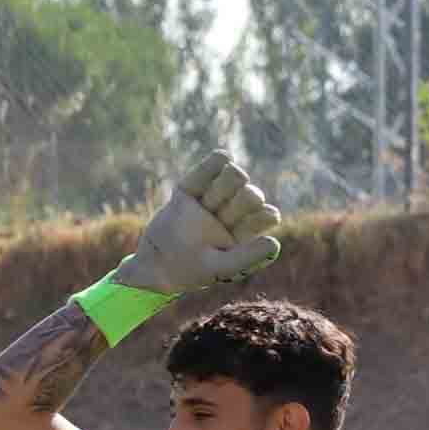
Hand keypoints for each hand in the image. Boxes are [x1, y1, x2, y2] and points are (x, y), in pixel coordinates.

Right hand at [118, 151, 285, 297]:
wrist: (153, 266)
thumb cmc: (190, 272)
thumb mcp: (219, 268)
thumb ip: (247, 257)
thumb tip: (275, 243)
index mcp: (242, 234)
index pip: (265, 216)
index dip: (265, 214)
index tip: (264, 216)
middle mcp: (229, 216)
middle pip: (250, 195)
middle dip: (244, 199)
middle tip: (225, 213)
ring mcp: (208, 203)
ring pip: (231, 180)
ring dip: (229, 182)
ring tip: (212, 200)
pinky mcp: (187, 193)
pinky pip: (204, 173)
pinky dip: (214, 163)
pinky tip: (224, 157)